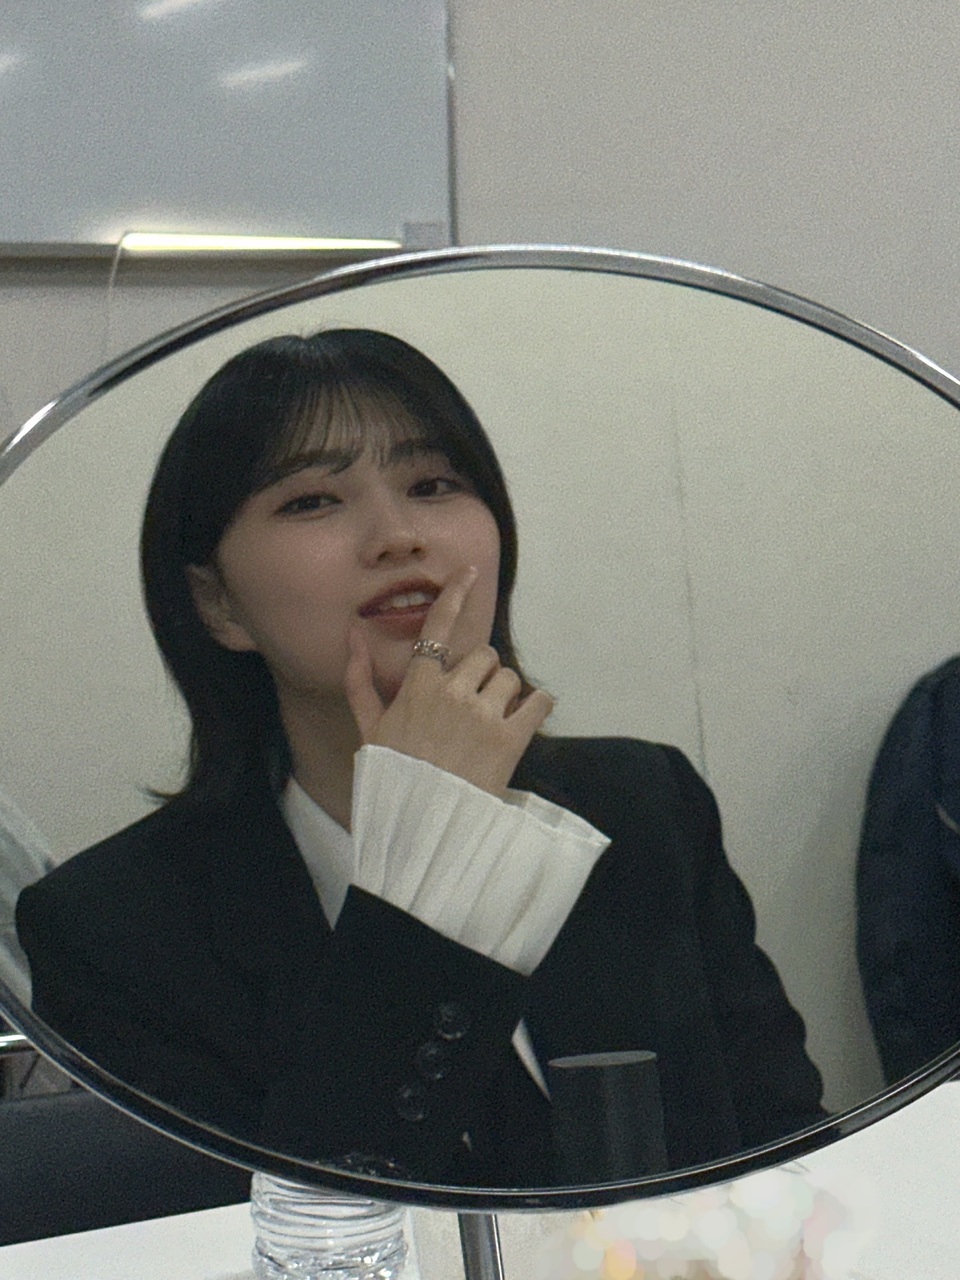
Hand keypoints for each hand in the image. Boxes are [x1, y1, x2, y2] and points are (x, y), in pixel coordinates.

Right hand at [345, 567, 552, 796]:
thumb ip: (360, 678)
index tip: (471, 572)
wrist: (420, 828)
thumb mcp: (368, 727)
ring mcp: (482, 716)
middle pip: (484, 655)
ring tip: (491, 722)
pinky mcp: (511, 740)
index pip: (438, 628)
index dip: (455, 595)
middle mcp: (452, 694)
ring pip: (509, 677)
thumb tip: (350, 634)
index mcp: (418, 687)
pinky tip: (528, 719)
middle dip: (482, 673)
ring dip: (505, 693)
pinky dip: (538, 706)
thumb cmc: (392, 776)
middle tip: (473, 703)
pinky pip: (538, 703)